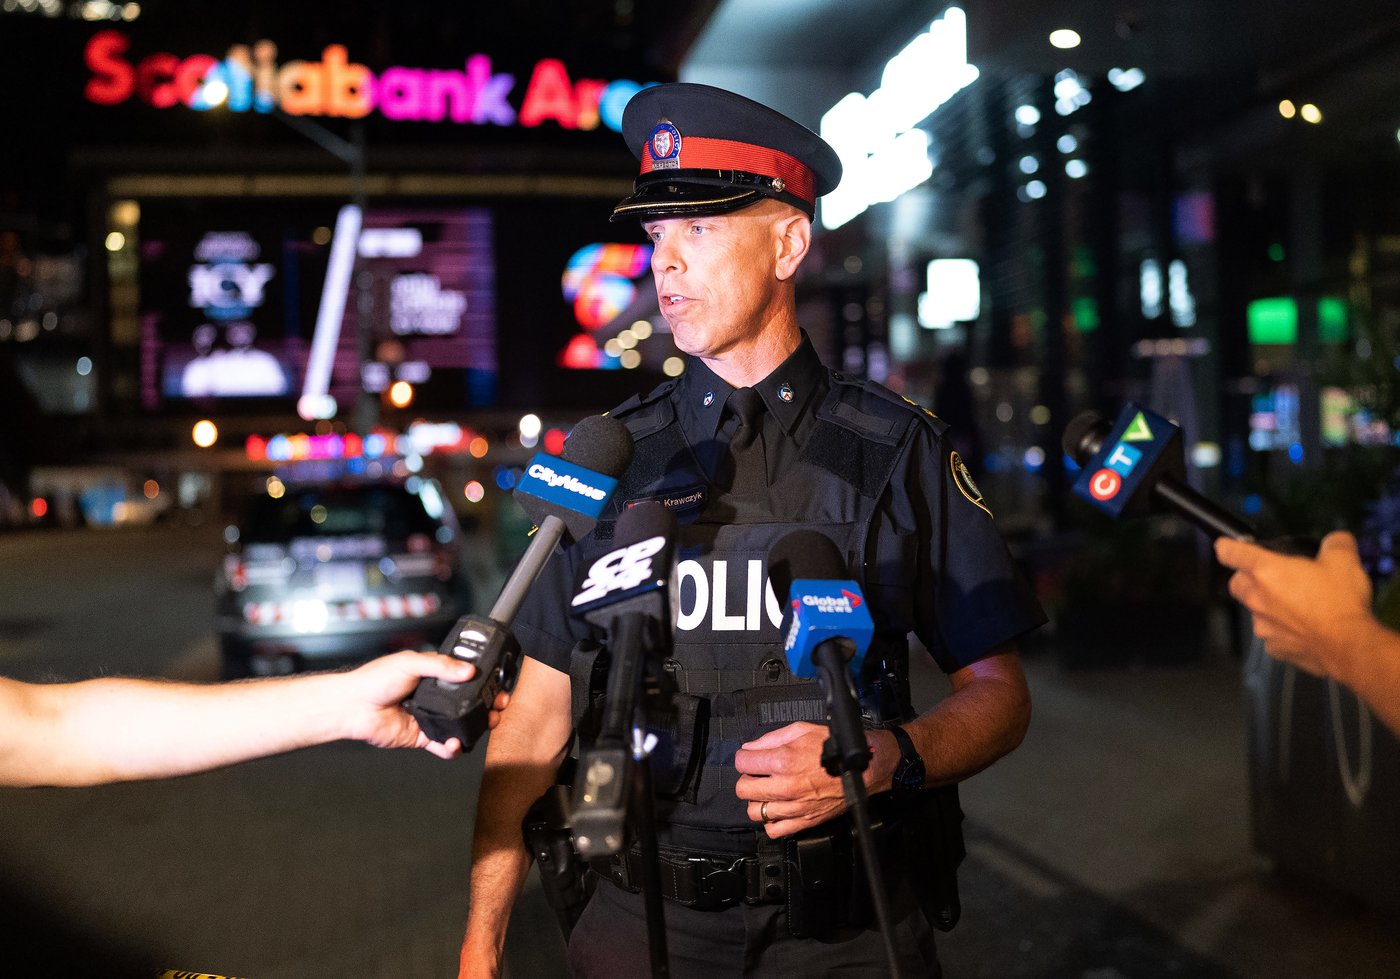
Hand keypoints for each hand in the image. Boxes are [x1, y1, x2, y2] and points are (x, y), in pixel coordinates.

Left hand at [338, 650, 510, 758]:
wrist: (352, 706)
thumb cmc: (373, 680)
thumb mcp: (410, 662)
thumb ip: (440, 666)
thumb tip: (468, 670)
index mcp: (432, 676)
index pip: (464, 678)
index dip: (482, 681)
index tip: (497, 683)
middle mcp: (434, 697)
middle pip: (468, 703)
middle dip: (486, 705)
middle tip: (498, 706)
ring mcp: (429, 718)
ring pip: (459, 725)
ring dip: (475, 726)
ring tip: (485, 724)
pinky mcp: (421, 737)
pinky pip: (442, 745)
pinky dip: (452, 748)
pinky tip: (454, 743)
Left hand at [733, 721, 893, 837]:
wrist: (862, 769)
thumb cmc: (835, 750)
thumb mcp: (802, 730)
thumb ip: (771, 738)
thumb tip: (751, 747)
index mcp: (784, 761)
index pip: (742, 762)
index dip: (745, 757)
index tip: (750, 757)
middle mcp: (786, 786)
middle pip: (743, 789)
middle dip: (747, 778)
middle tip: (758, 773)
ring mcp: (794, 807)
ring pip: (754, 811)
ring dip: (758, 800)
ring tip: (768, 791)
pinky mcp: (804, 821)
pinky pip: (774, 830)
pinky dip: (771, 821)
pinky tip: (777, 808)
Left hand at [1215, 531, 1374, 678]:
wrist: (1349, 645)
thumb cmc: (1340, 603)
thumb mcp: (1343, 560)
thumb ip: (1334, 543)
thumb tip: (1335, 541)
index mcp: (1266, 570)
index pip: (1230, 552)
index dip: (1228, 547)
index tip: (1227, 546)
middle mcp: (1257, 597)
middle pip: (1238, 583)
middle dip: (1249, 578)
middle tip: (1275, 577)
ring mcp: (1263, 624)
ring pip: (1254, 610)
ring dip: (1269, 605)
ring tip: (1298, 604)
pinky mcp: (1273, 647)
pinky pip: (1272, 633)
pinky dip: (1283, 629)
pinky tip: (1305, 626)